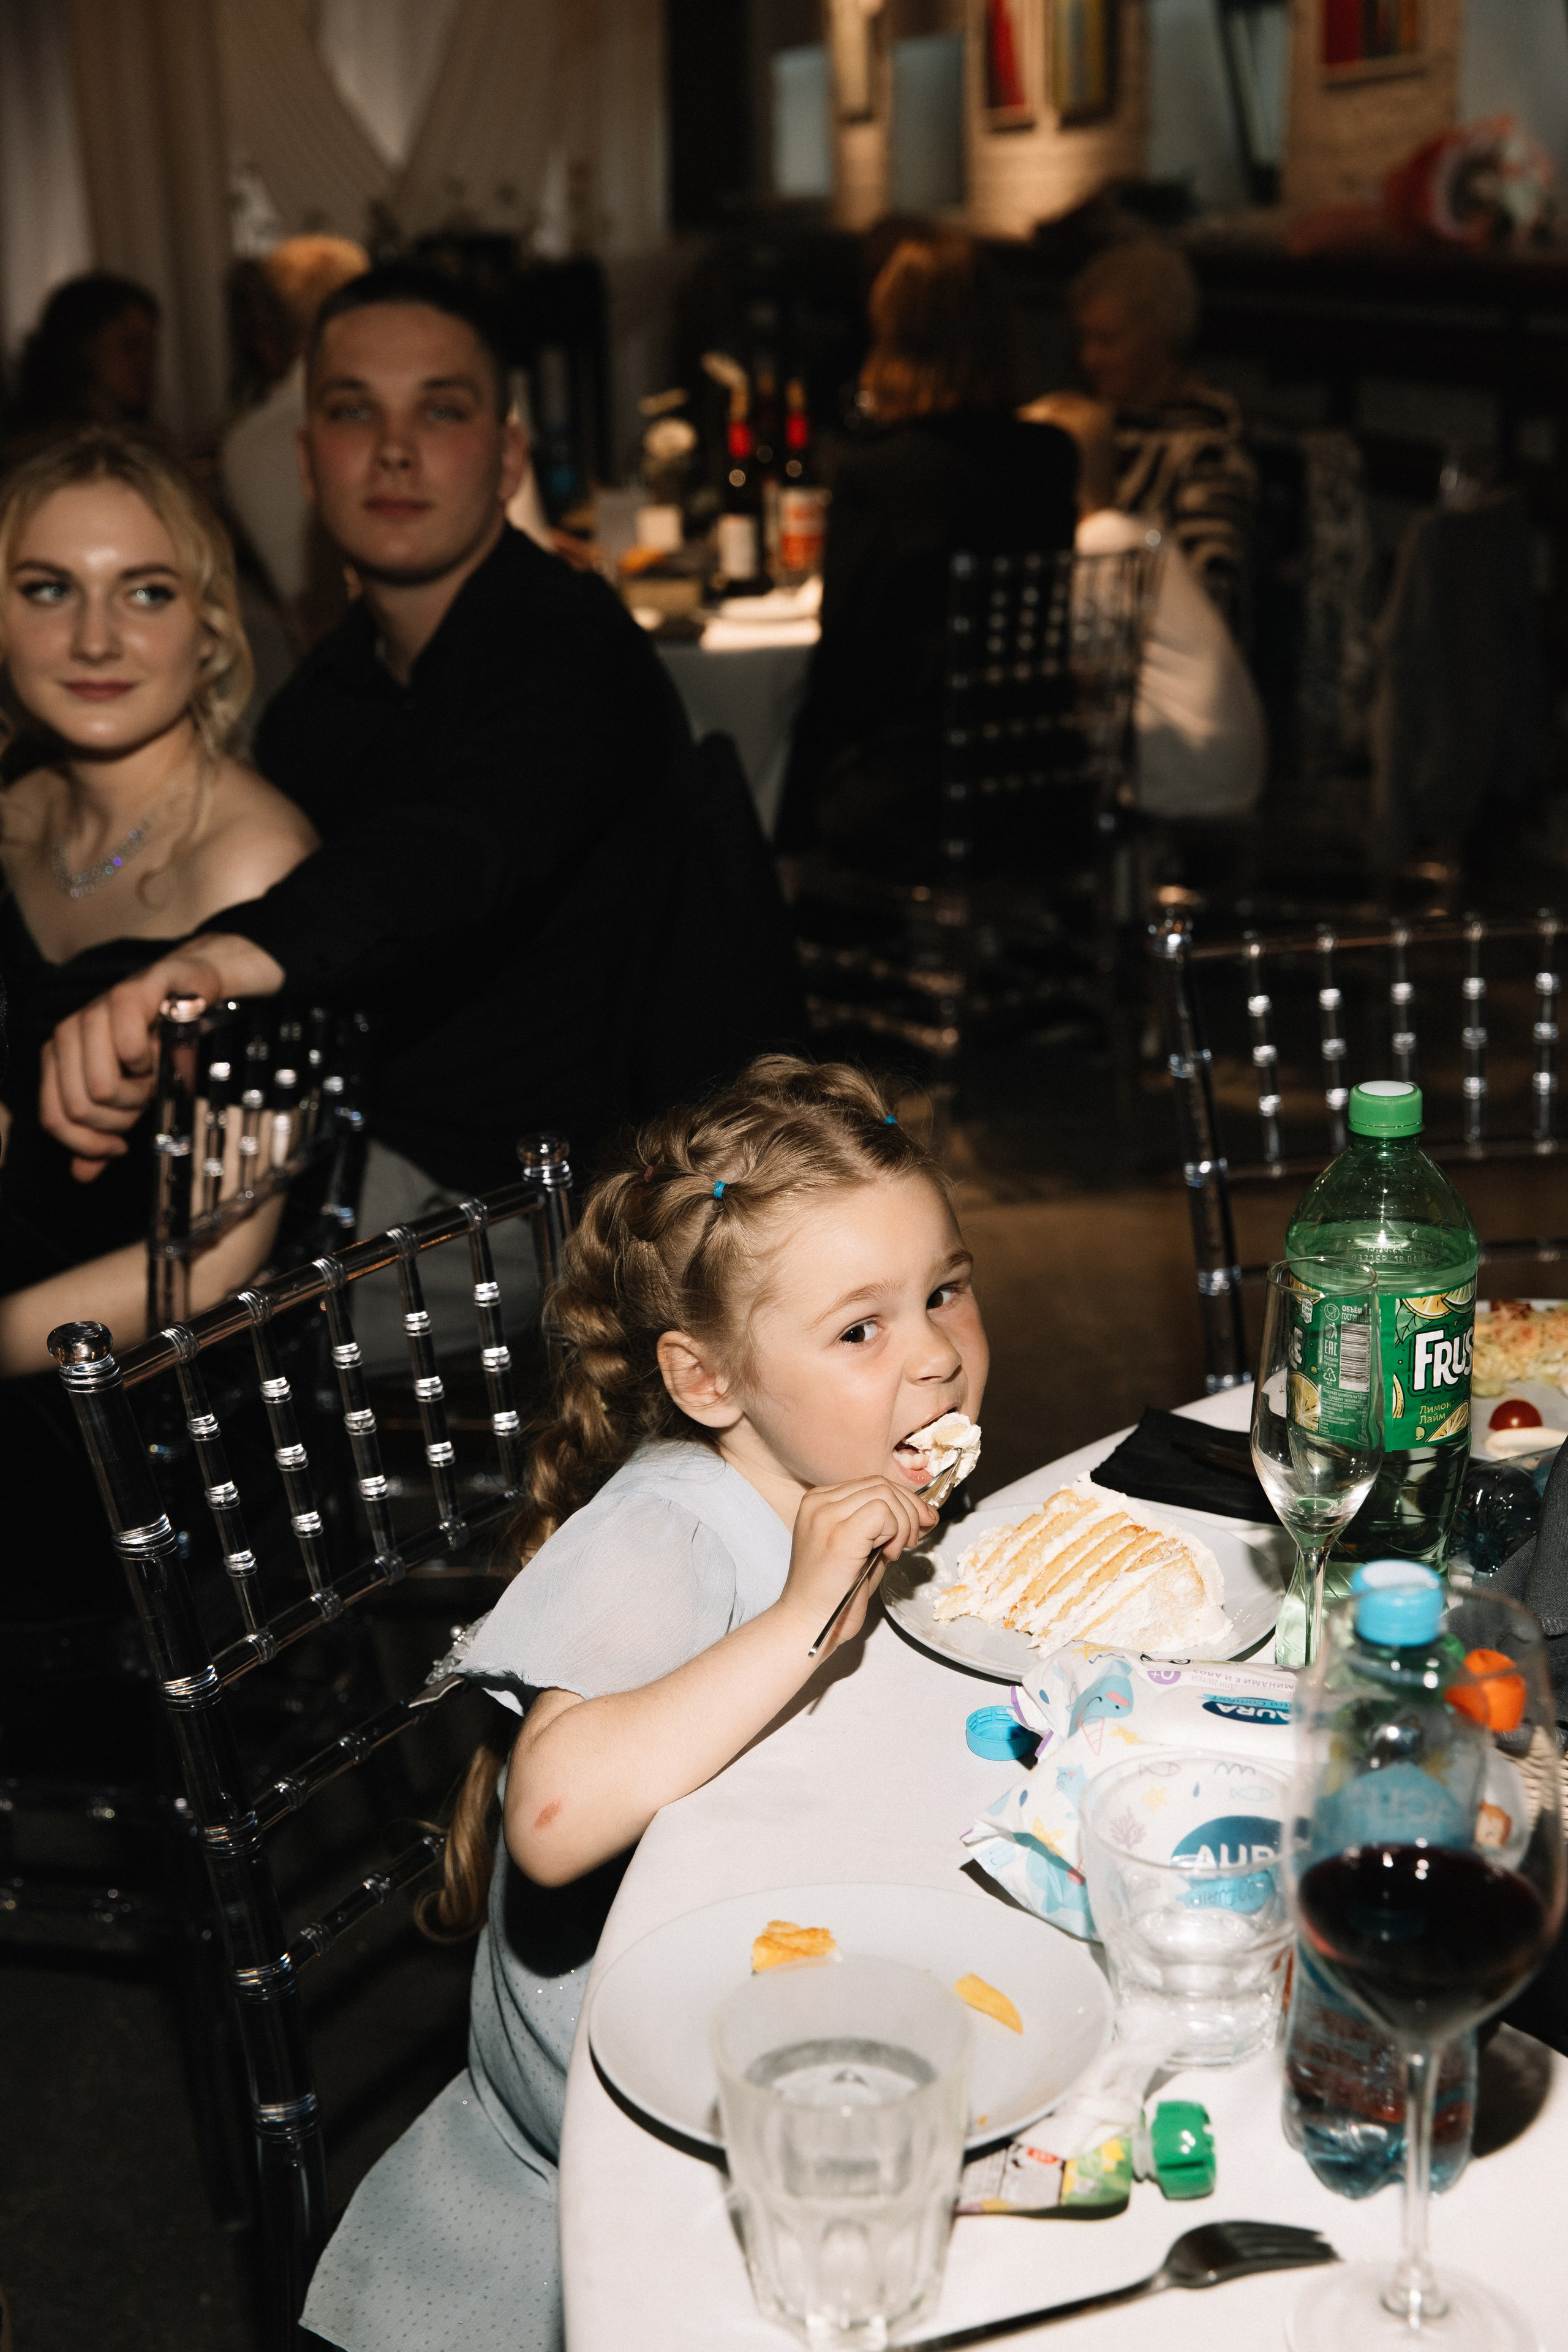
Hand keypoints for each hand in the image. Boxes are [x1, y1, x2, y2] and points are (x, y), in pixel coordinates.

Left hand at [40, 933, 284, 1180]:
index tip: (119, 1143)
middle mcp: (67, 1032)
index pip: (55, 1119)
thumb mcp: (127, 1099)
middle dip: (121, 1117)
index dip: (89, 1143)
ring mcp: (93, 1011)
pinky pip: (128, 1048)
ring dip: (140, 1091)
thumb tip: (81, 1174)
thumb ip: (100, 1133)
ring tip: (153, 1074)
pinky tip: (162, 1050)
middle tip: (144, 1099)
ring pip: (102, 1087)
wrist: (194, 993)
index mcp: (58, 1057)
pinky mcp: (128, 993)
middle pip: (82, 1108)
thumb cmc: (157, 1046)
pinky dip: (152, 1059)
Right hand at [781, 1477, 938, 1651]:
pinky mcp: (839, 1534)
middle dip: (909, 1510)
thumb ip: (884, 1526)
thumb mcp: (862, 1549)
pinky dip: (895, 1530)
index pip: (872, 1484)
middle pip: (881, 1484)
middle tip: (912, 1541)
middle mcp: (818, 1502)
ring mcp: (825, 1515)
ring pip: (884, 1494)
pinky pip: (882, 1512)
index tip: (920, 1525)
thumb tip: (924, 1512)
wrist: (807, 1624)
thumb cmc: (835, 1594)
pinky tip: (888, 1554)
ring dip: (903, 1523)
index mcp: (820, 1502)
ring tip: (895, 1552)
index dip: (903, 1502)